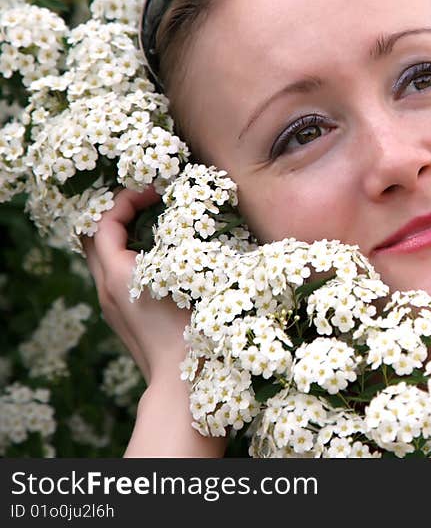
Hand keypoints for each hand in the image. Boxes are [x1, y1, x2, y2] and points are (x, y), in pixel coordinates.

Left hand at [82, 186, 190, 385]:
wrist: (182, 384)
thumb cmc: (193, 331)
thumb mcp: (191, 278)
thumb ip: (183, 244)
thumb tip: (190, 217)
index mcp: (119, 275)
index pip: (104, 222)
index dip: (126, 199)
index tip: (155, 191)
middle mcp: (106, 289)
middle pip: (93, 237)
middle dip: (116, 212)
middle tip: (147, 201)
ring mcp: (111, 305)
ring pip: (102, 258)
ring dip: (122, 234)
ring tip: (155, 224)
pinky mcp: (122, 318)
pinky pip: (115, 276)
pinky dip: (129, 256)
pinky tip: (161, 259)